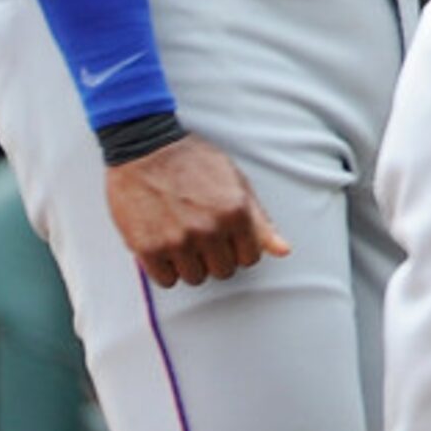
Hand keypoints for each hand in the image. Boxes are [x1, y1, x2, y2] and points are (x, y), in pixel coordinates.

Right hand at [104, 134, 289, 288]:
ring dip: (190, 264)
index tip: (227, 237)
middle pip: (223, 271)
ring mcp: (178, 241)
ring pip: (195, 278)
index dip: (238, 248)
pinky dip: (166, 269)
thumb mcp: (237, 184)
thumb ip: (260, 221)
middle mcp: (210, 230)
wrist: (146, 149)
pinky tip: (165, 246)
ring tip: (182, 238)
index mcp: (236, 213)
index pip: (250, 258)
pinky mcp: (149, 249)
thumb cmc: (193, 163)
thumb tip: (283, 251)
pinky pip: (166, 280)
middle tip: (202, 235)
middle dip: (215, 257)